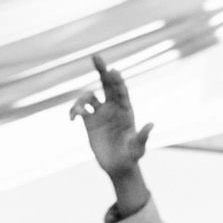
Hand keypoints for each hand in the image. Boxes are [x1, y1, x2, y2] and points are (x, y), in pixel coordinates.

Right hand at [69, 53, 152, 177]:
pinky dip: (74, 110)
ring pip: (89, 97)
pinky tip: (71, 118)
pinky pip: (80, 110)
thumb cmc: (131, 157)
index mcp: (126, 110)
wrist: (118, 166)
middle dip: (101, 70)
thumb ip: (143, 136)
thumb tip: (151, 124)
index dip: (117, 81)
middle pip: (106, 84)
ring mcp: (100, 113)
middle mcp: (113, 107)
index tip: (112, 71)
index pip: (121, 91)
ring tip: (76, 113)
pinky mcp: (89, 121)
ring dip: (81, 100)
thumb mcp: (138, 148)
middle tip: (96, 56)